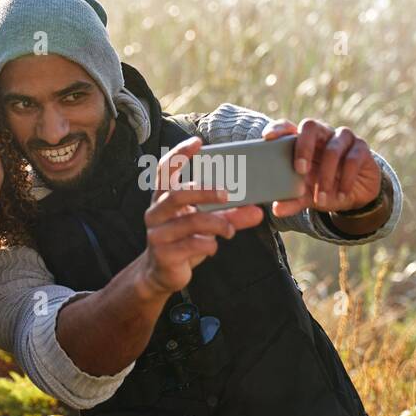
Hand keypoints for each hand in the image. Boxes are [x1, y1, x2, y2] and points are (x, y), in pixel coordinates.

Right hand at [137, 136, 263, 296]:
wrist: (162, 274)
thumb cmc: (184, 241)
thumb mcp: (207, 225)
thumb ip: (231, 216)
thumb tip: (258, 212)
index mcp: (163, 198)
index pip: (166, 169)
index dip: (179, 153)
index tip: (198, 142)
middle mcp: (156, 212)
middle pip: (178, 194)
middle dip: (205, 192)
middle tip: (227, 194)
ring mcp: (157, 234)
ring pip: (189, 221)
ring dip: (216, 223)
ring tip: (230, 229)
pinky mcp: (164, 254)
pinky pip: (191, 244)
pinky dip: (209, 244)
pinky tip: (213, 246)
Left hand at [262, 118, 382, 217]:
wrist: (354, 196)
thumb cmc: (324, 188)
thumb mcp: (307, 196)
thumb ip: (293, 200)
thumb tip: (278, 209)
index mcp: (302, 141)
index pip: (288, 126)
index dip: (278, 129)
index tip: (268, 138)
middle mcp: (322, 134)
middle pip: (310, 127)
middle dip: (303, 147)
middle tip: (300, 170)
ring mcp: (343, 138)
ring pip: (332, 148)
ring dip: (326, 176)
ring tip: (322, 198)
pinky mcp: (361, 148)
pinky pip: (352, 159)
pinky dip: (345, 180)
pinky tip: (340, 195)